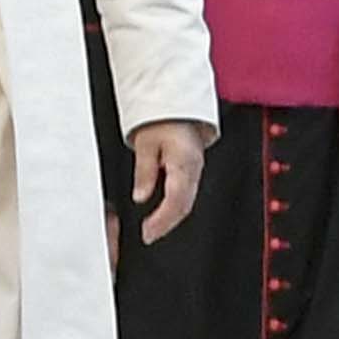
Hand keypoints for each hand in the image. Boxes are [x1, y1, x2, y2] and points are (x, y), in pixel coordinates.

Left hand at [128, 121, 206, 242]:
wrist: (177, 102)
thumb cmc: (162, 117)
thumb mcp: (145, 142)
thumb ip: (144, 171)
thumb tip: (140, 196)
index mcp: (184, 162)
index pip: (175, 200)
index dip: (161, 220)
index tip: (147, 232)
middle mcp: (194, 168)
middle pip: (184, 205)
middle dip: (167, 224)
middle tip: (149, 236)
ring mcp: (197, 169)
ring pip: (188, 201)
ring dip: (171, 217)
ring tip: (154, 228)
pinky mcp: (194, 168)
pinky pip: (188, 192)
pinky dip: (176, 206)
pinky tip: (165, 211)